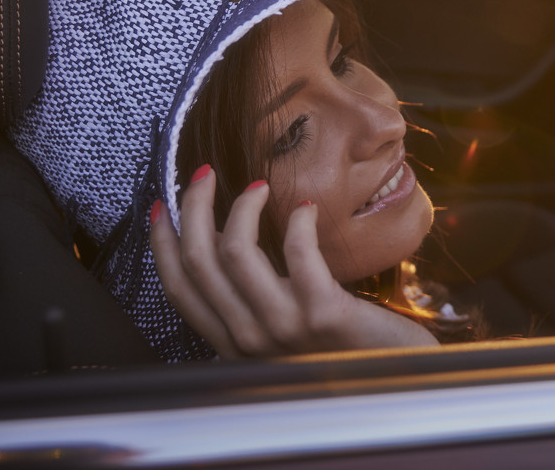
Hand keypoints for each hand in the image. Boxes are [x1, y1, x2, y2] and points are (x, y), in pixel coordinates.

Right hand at [149, 166, 437, 356]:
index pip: (179, 287)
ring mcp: (283, 327)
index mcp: (231, 343)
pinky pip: (296, 252)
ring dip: (242, 207)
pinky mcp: (323, 312)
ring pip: (234, 252)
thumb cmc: (338, 352)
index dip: (164, 241)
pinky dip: (297, 221)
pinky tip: (307, 208)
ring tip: (259, 186)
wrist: (391, 381)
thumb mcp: (279, 333)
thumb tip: (223, 241)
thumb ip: (248, 302)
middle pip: (200, 261)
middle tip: (204, 173)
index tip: (163, 204)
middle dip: (194, 207)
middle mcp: (248, 340)